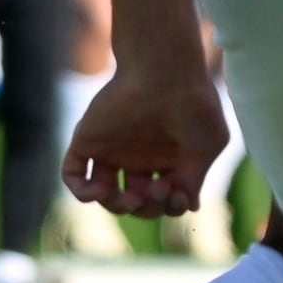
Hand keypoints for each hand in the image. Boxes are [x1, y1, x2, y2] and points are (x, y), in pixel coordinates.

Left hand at [63, 64, 227, 218]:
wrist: (166, 75)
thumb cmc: (194, 107)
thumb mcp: (208, 148)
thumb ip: (195, 180)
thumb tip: (189, 207)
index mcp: (169, 157)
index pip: (164, 197)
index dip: (170, 205)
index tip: (177, 193)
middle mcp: (140, 155)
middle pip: (136, 200)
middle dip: (146, 207)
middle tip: (155, 190)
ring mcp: (112, 149)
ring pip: (105, 194)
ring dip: (115, 206)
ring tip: (127, 196)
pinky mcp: (88, 141)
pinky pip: (74, 175)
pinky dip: (82, 192)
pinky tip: (99, 191)